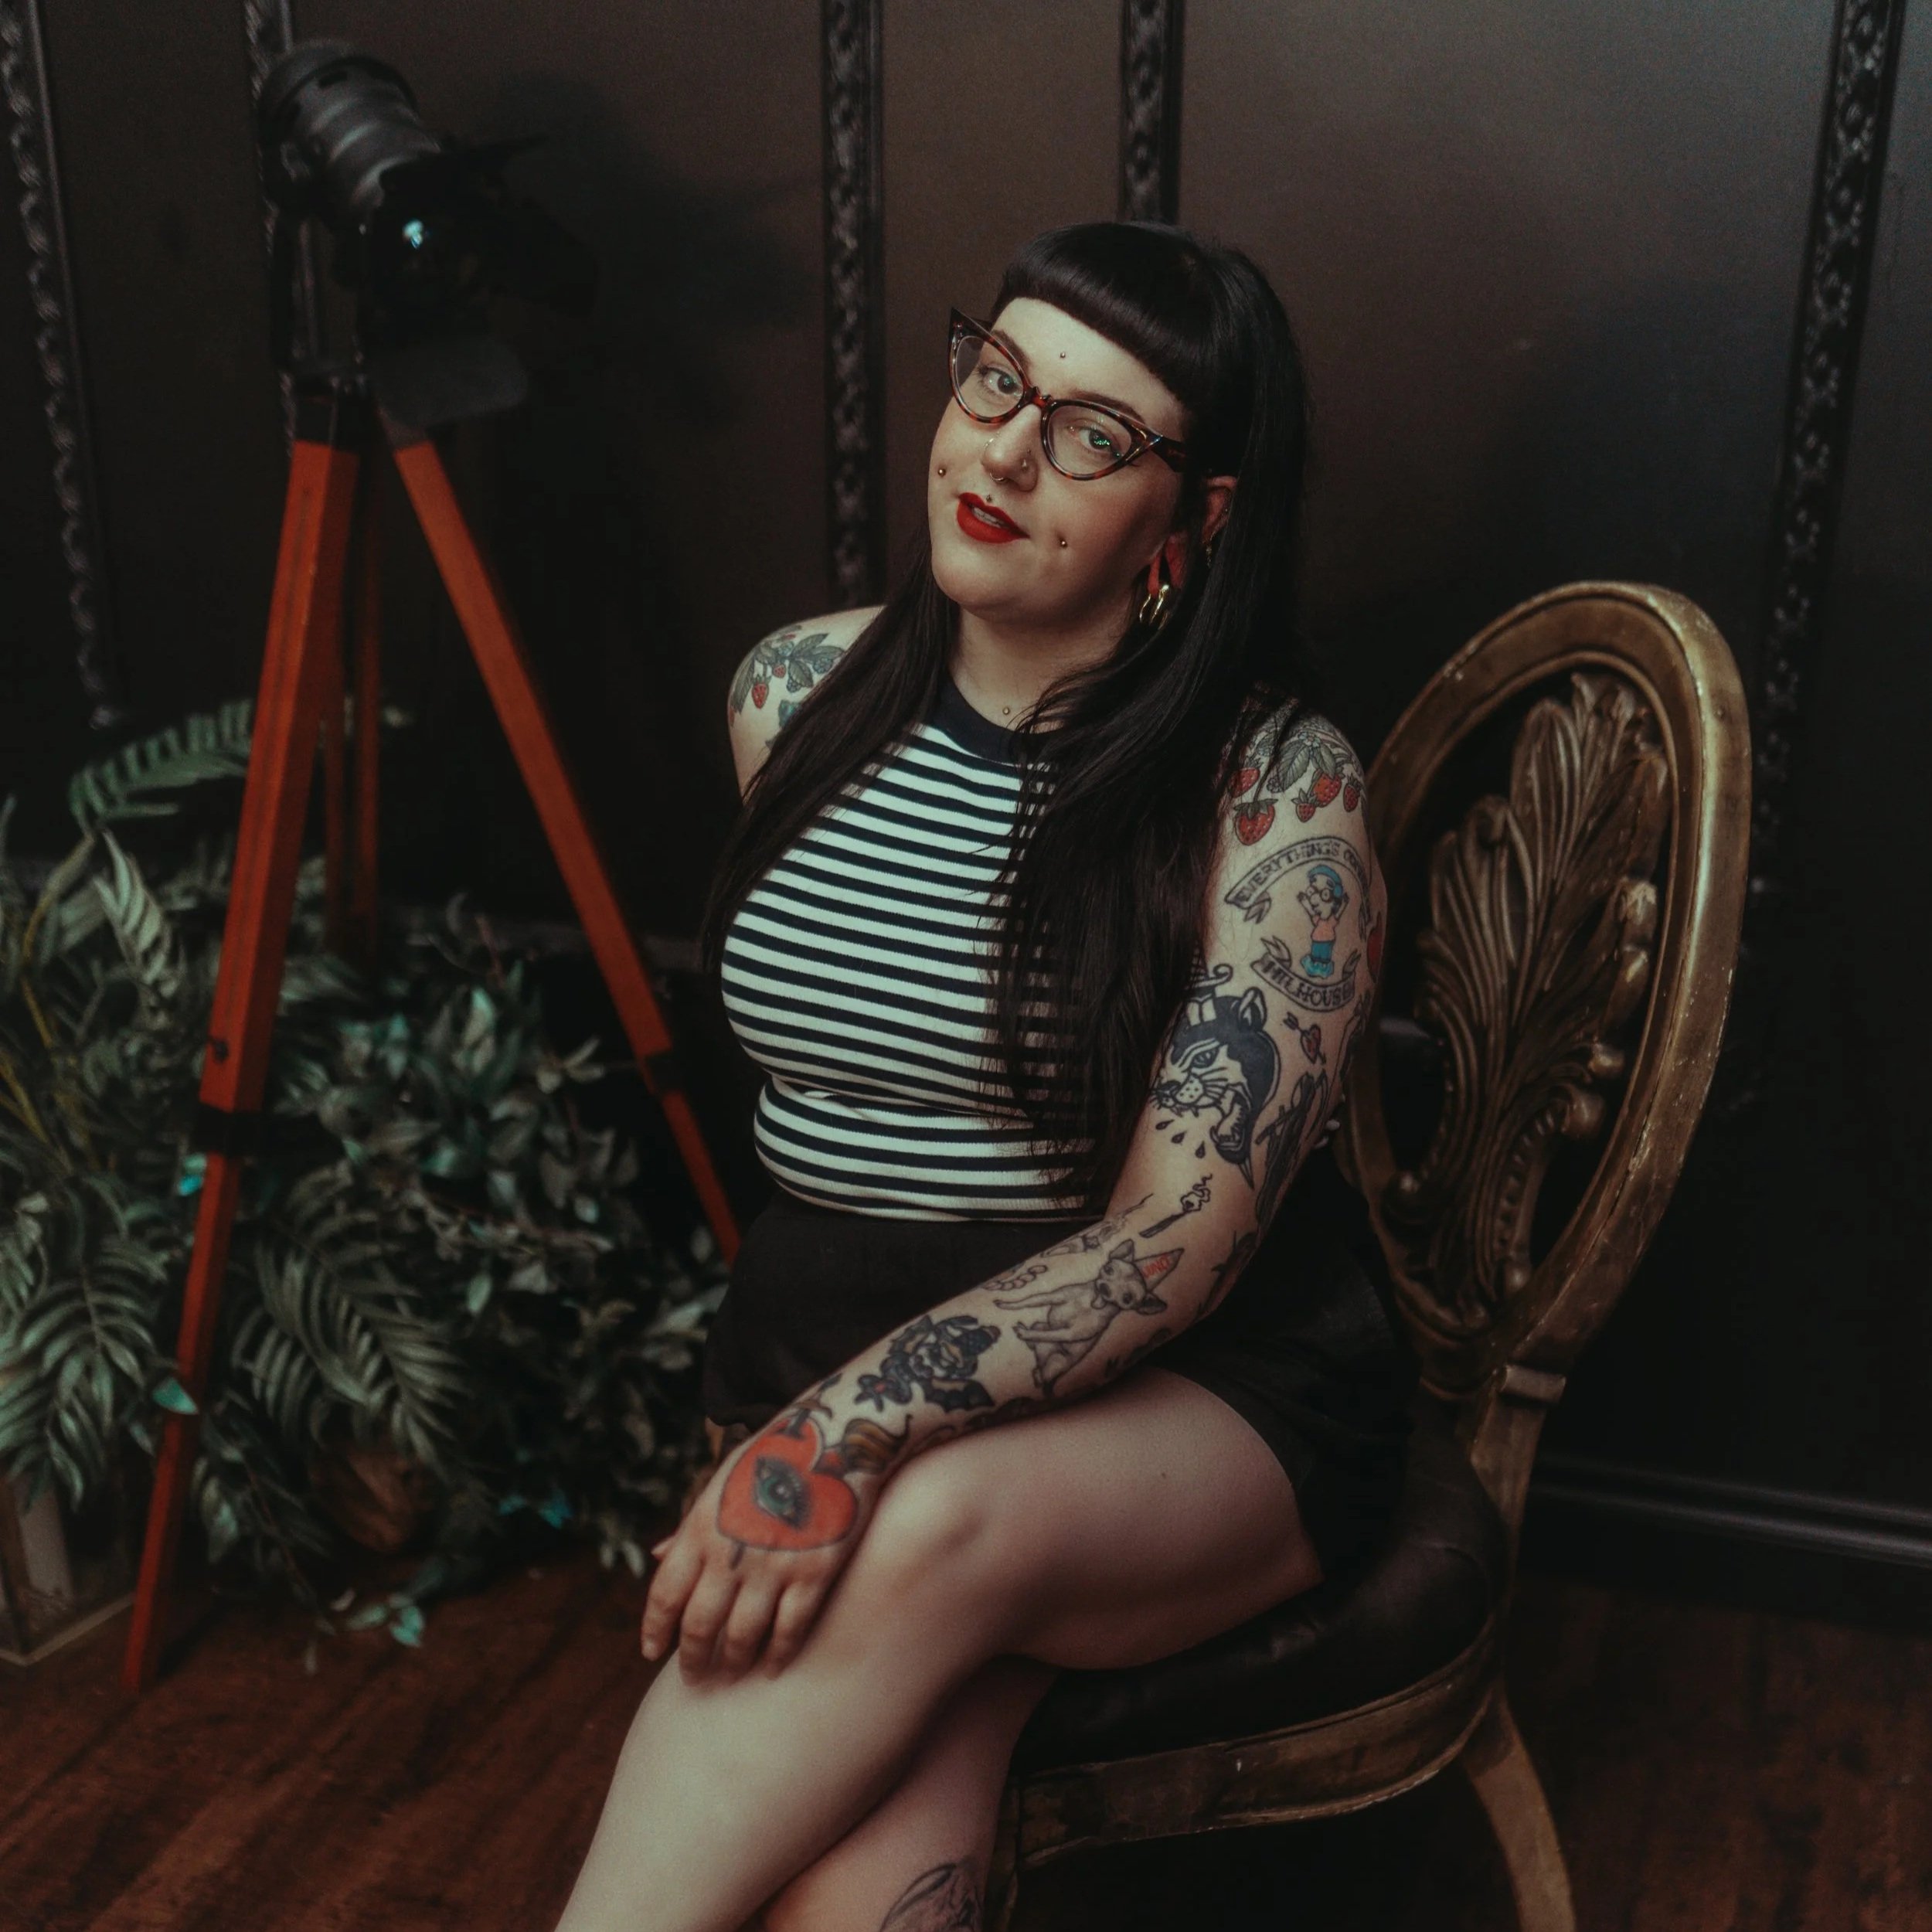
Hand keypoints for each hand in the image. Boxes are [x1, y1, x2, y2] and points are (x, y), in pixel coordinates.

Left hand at [640, 1400, 892, 1682]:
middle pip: (699, 1625)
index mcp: (702, 1525)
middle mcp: (731, 1551)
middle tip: (694, 1679)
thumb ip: (690, 1526)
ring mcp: (773, 1565)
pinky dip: (778, 1656)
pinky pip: (789, 1630)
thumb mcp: (721, 1481)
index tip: (652, 1653)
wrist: (835, 1435)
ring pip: (742, 1636)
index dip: (655, 1629)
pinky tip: (773, 1667)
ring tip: (731, 1674)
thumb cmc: (773, 1458)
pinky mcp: (814, 1573)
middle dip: (693, 1659)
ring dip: (732, 1663)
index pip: (665, 1593)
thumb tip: (655, 1555)